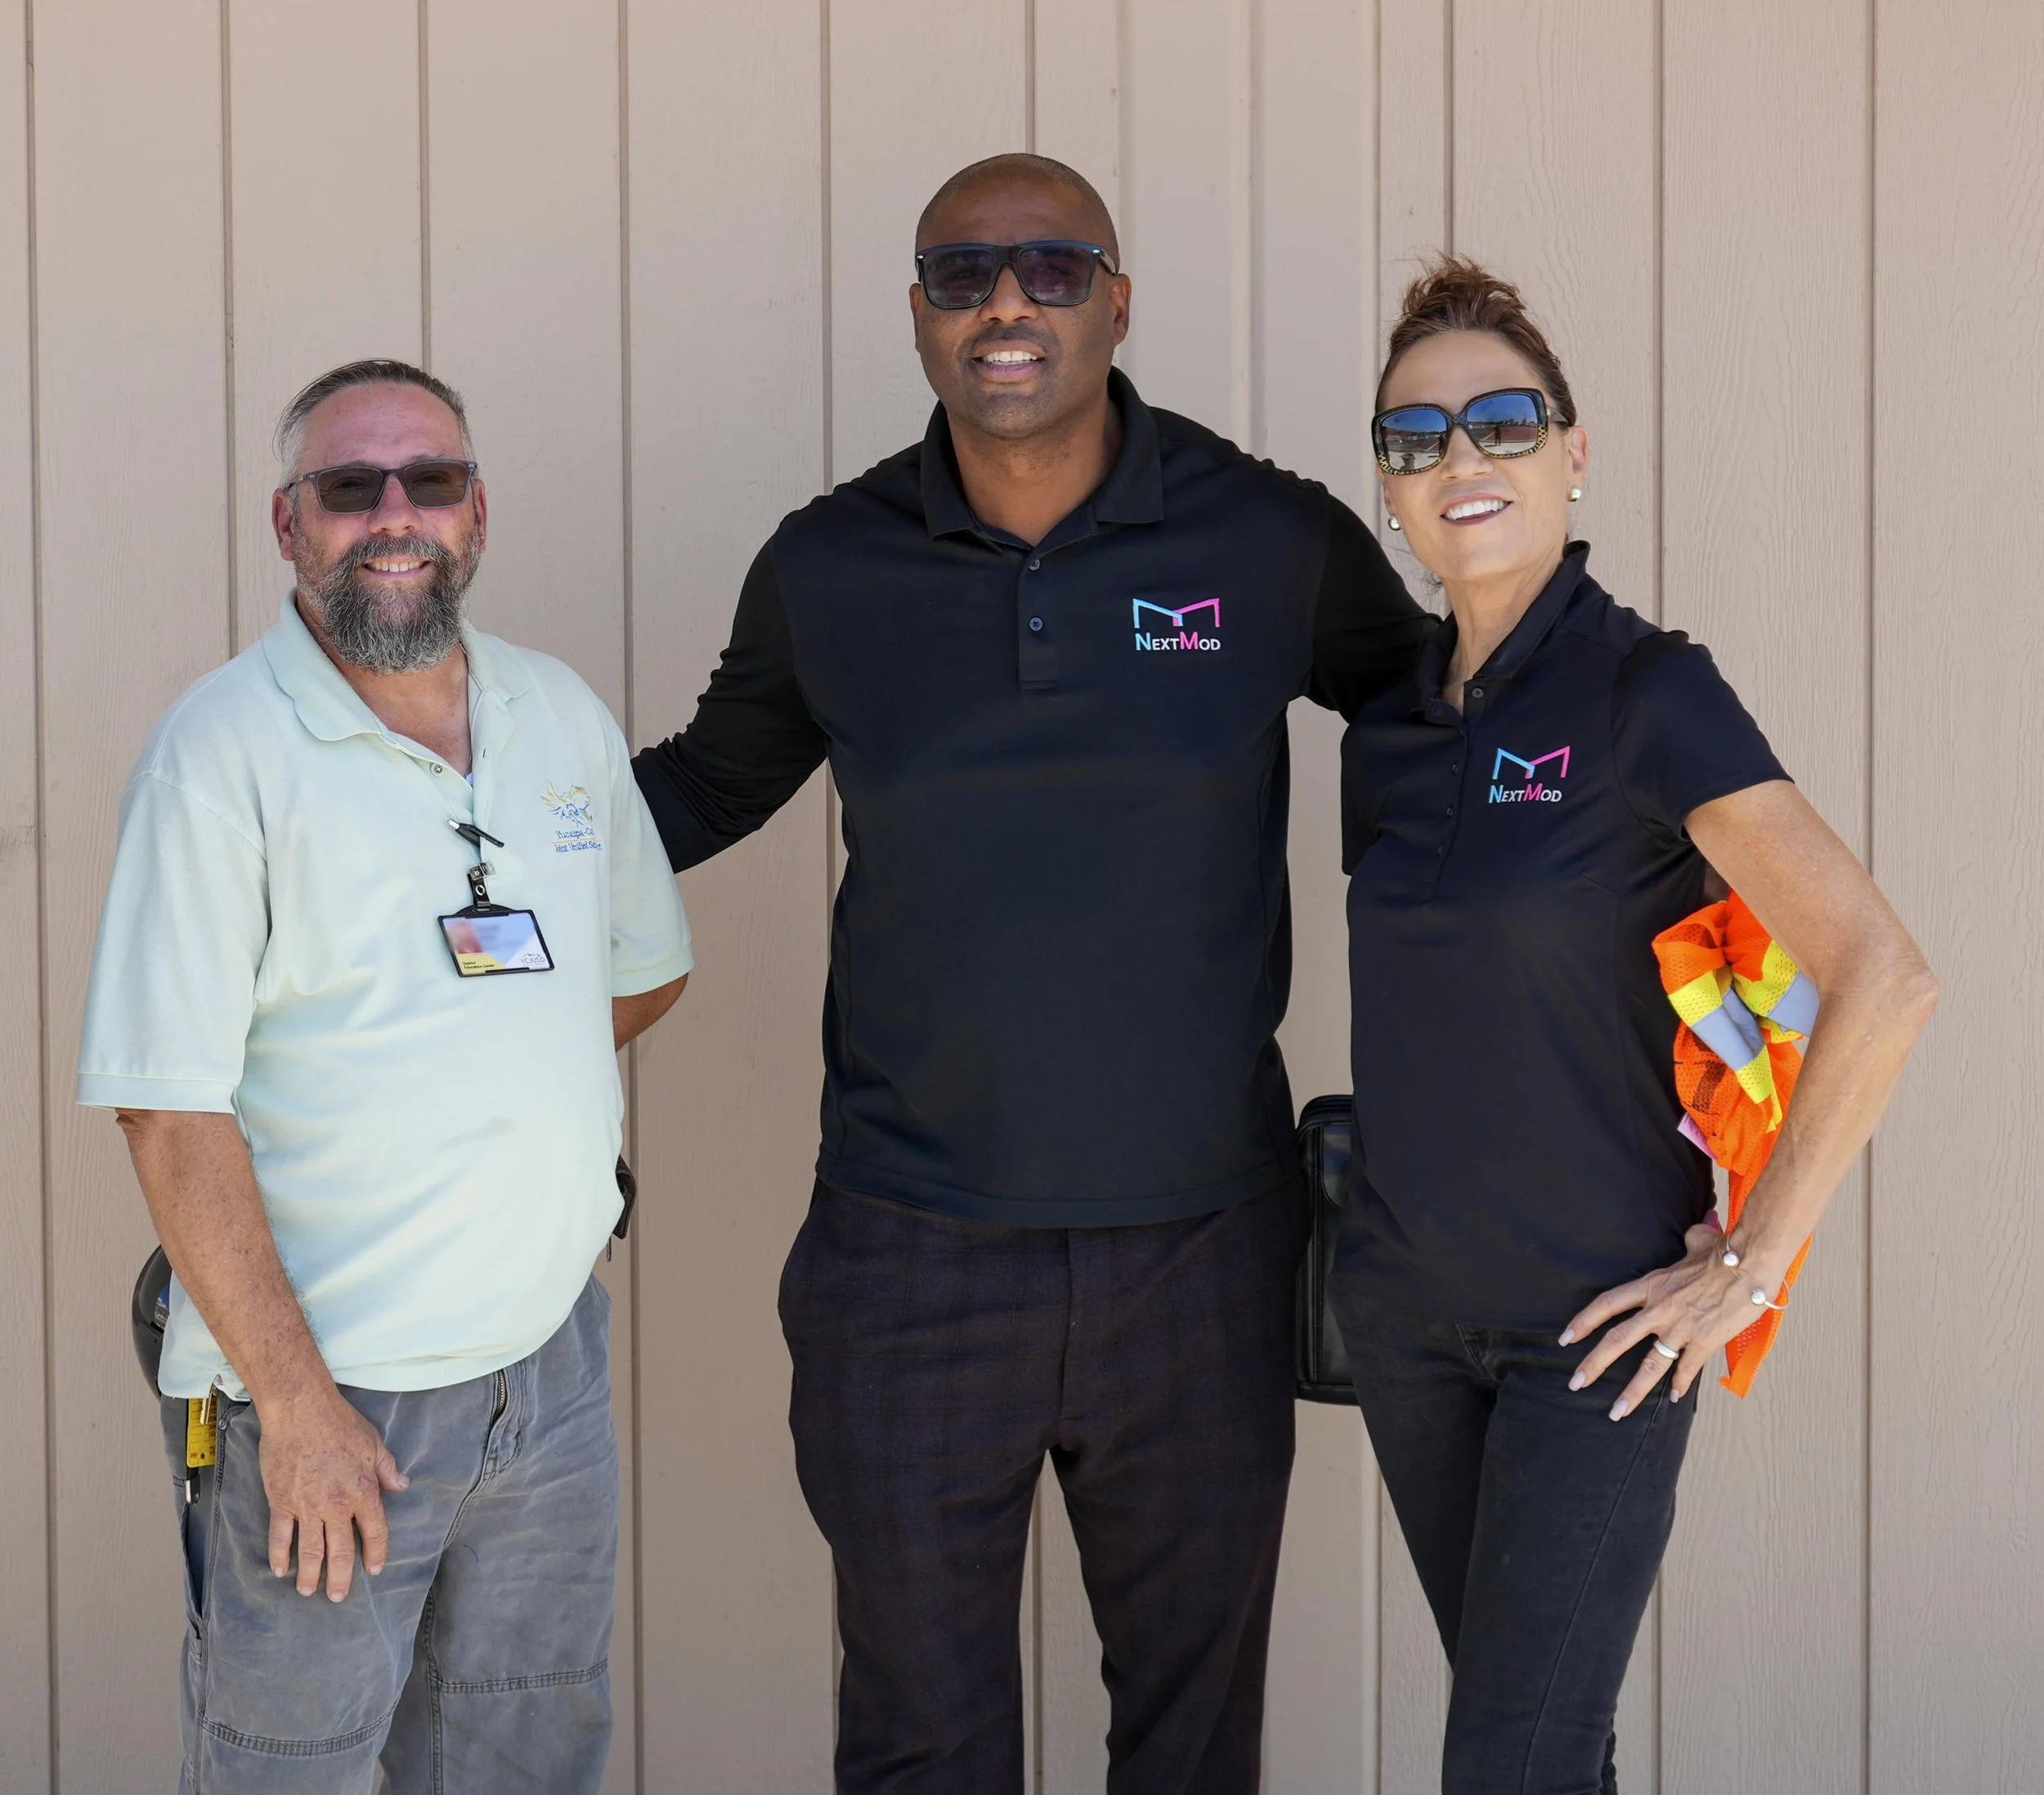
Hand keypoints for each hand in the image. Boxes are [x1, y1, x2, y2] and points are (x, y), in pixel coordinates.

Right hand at [258, 1387, 408, 1599]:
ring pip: (310, 1550)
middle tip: (338, 1596)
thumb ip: (387, 1469)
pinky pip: (280, 1535)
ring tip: (309, 1591)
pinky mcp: (282, 1501)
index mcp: (363, 1492)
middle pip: (340, 1550)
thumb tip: (402, 1486)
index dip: (375, 1553)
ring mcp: (307, 1506)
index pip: (374, 1532)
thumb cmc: (340, 1424)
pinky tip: (280, 1569)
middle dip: (341, 1577)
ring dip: (310, 1574)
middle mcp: (336, 1505)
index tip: (374, 1570)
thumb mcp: (374, 1443)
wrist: (301, 1412)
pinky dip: (279, 1555)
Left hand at [1560, 1223, 1774, 1419]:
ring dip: (1632, 1391)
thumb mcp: (1698, 1240)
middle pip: (1617, 1340)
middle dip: (1593, 1364)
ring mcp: (1681, 1328)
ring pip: (1650, 1365)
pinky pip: (1687, 1369)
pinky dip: (1680, 1385)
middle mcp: (1659, 1309)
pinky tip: (1674, 1398)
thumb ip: (1690, 1239)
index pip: (1606, 1304)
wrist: (1751, 1264)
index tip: (1566, 1339)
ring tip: (1617, 1412)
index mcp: (1651, 1285)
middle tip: (1575, 1383)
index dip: (1583, 1322)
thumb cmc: (1726, 1251)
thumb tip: (1697, 1229)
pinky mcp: (1705, 1342)